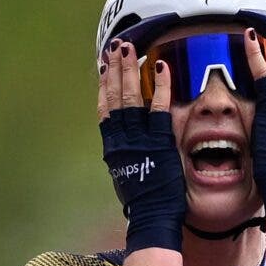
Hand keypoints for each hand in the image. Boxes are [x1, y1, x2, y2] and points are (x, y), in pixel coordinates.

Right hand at [96, 40, 186, 251]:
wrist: (151, 217)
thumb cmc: (143, 202)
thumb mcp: (127, 176)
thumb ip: (126, 157)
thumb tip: (125, 147)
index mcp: (113, 148)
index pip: (105, 110)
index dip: (104, 86)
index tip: (103, 66)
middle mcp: (121, 140)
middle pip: (115, 97)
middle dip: (115, 69)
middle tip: (116, 47)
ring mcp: (138, 139)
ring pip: (130, 97)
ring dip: (131, 70)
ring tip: (130, 48)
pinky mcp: (158, 141)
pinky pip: (158, 107)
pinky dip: (160, 86)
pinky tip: (162, 66)